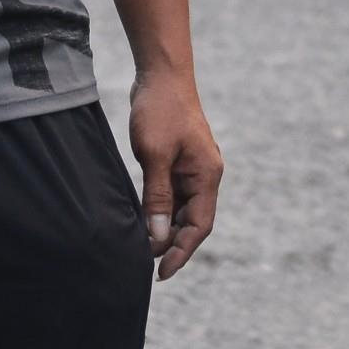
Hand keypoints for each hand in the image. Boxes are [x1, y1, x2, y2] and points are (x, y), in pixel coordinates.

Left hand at [130, 71, 222, 281]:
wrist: (160, 74)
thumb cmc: (160, 110)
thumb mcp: (155, 155)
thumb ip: (158, 197)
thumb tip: (158, 236)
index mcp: (207, 175)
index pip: (199, 226)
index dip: (182, 252)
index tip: (161, 273)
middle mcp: (205, 175)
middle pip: (193, 221)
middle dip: (172, 244)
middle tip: (145, 265)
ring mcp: (192, 168)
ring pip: (181, 209)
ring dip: (165, 229)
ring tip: (141, 248)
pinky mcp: (177, 161)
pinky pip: (171, 195)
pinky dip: (159, 210)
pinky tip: (142, 220)